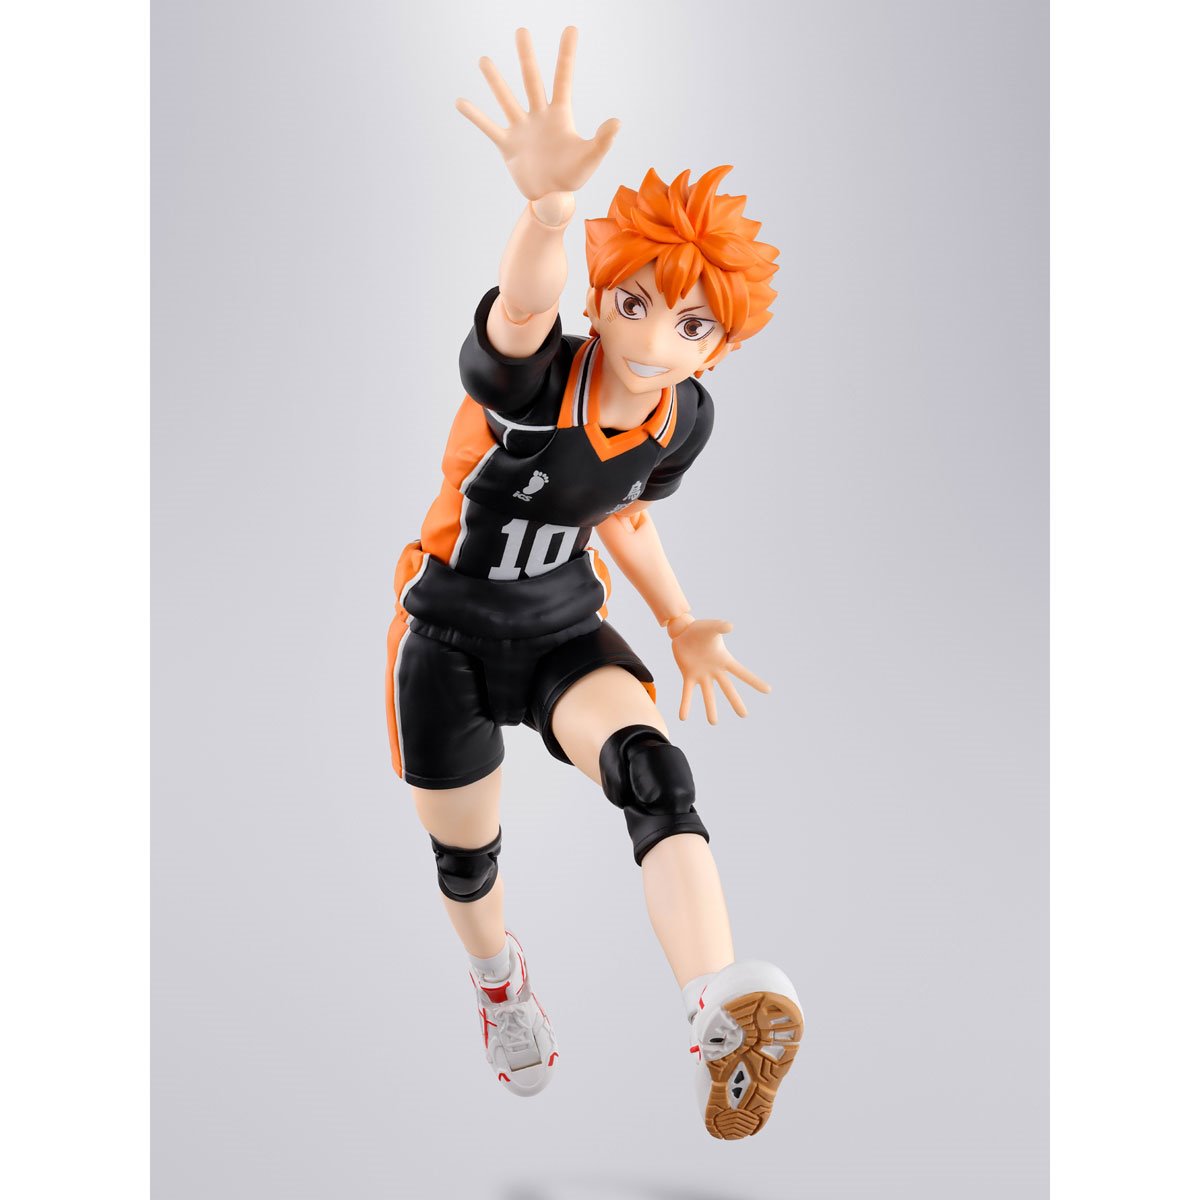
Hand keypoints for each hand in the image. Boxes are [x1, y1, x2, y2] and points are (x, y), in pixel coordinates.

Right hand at [455, 27, 620, 200]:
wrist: (552, 199)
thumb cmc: (572, 177)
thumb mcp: (591, 158)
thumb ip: (603, 140)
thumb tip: (617, 122)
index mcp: (561, 115)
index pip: (563, 79)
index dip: (567, 55)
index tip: (571, 29)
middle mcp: (539, 116)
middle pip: (532, 80)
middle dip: (526, 57)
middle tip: (521, 30)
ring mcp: (521, 128)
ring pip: (506, 99)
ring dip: (496, 81)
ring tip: (484, 60)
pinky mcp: (507, 145)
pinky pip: (489, 127)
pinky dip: (475, 116)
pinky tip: (460, 101)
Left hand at [671, 619, 770, 723]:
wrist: (683, 631)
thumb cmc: (701, 629)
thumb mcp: (712, 627)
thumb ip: (721, 627)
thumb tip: (730, 626)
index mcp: (724, 660)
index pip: (742, 673)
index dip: (754, 681)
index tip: (768, 690)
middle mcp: (715, 670)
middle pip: (727, 688)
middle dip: (735, 702)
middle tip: (744, 715)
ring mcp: (702, 675)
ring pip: (708, 694)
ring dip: (710, 708)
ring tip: (713, 723)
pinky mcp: (688, 675)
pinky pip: (687, 692)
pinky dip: (686, 704)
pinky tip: (683, 717)